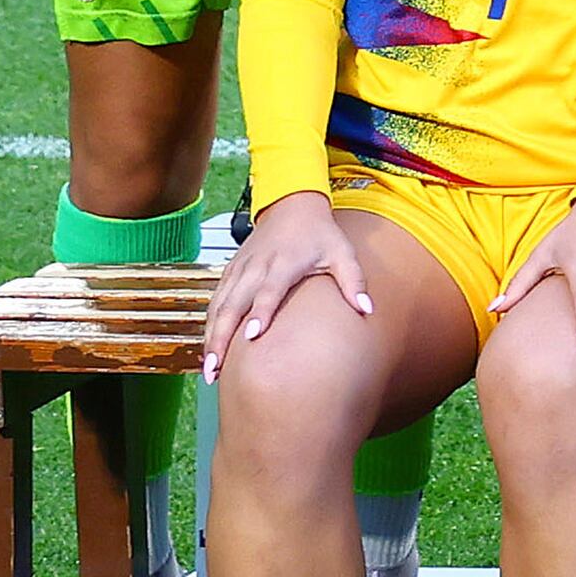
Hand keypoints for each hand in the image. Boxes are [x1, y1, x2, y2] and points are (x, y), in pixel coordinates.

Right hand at [202, 192, 370, 373]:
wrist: (292, 207)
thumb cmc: (320, 234)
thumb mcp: (343, 253)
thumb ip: (354, 282)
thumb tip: (367, 310)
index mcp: (284, 264)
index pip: (269, 292)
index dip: (260, 313)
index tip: (251, 337)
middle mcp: (256, 268)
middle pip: (233, 305)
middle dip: (222, 338)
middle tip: (216, 370)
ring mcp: (239, 271)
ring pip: (218, 307)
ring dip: (211, 338)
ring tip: (210, 369)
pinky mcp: (229, 273)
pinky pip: (215, 301)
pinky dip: (208, 325)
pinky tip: (208, 349)